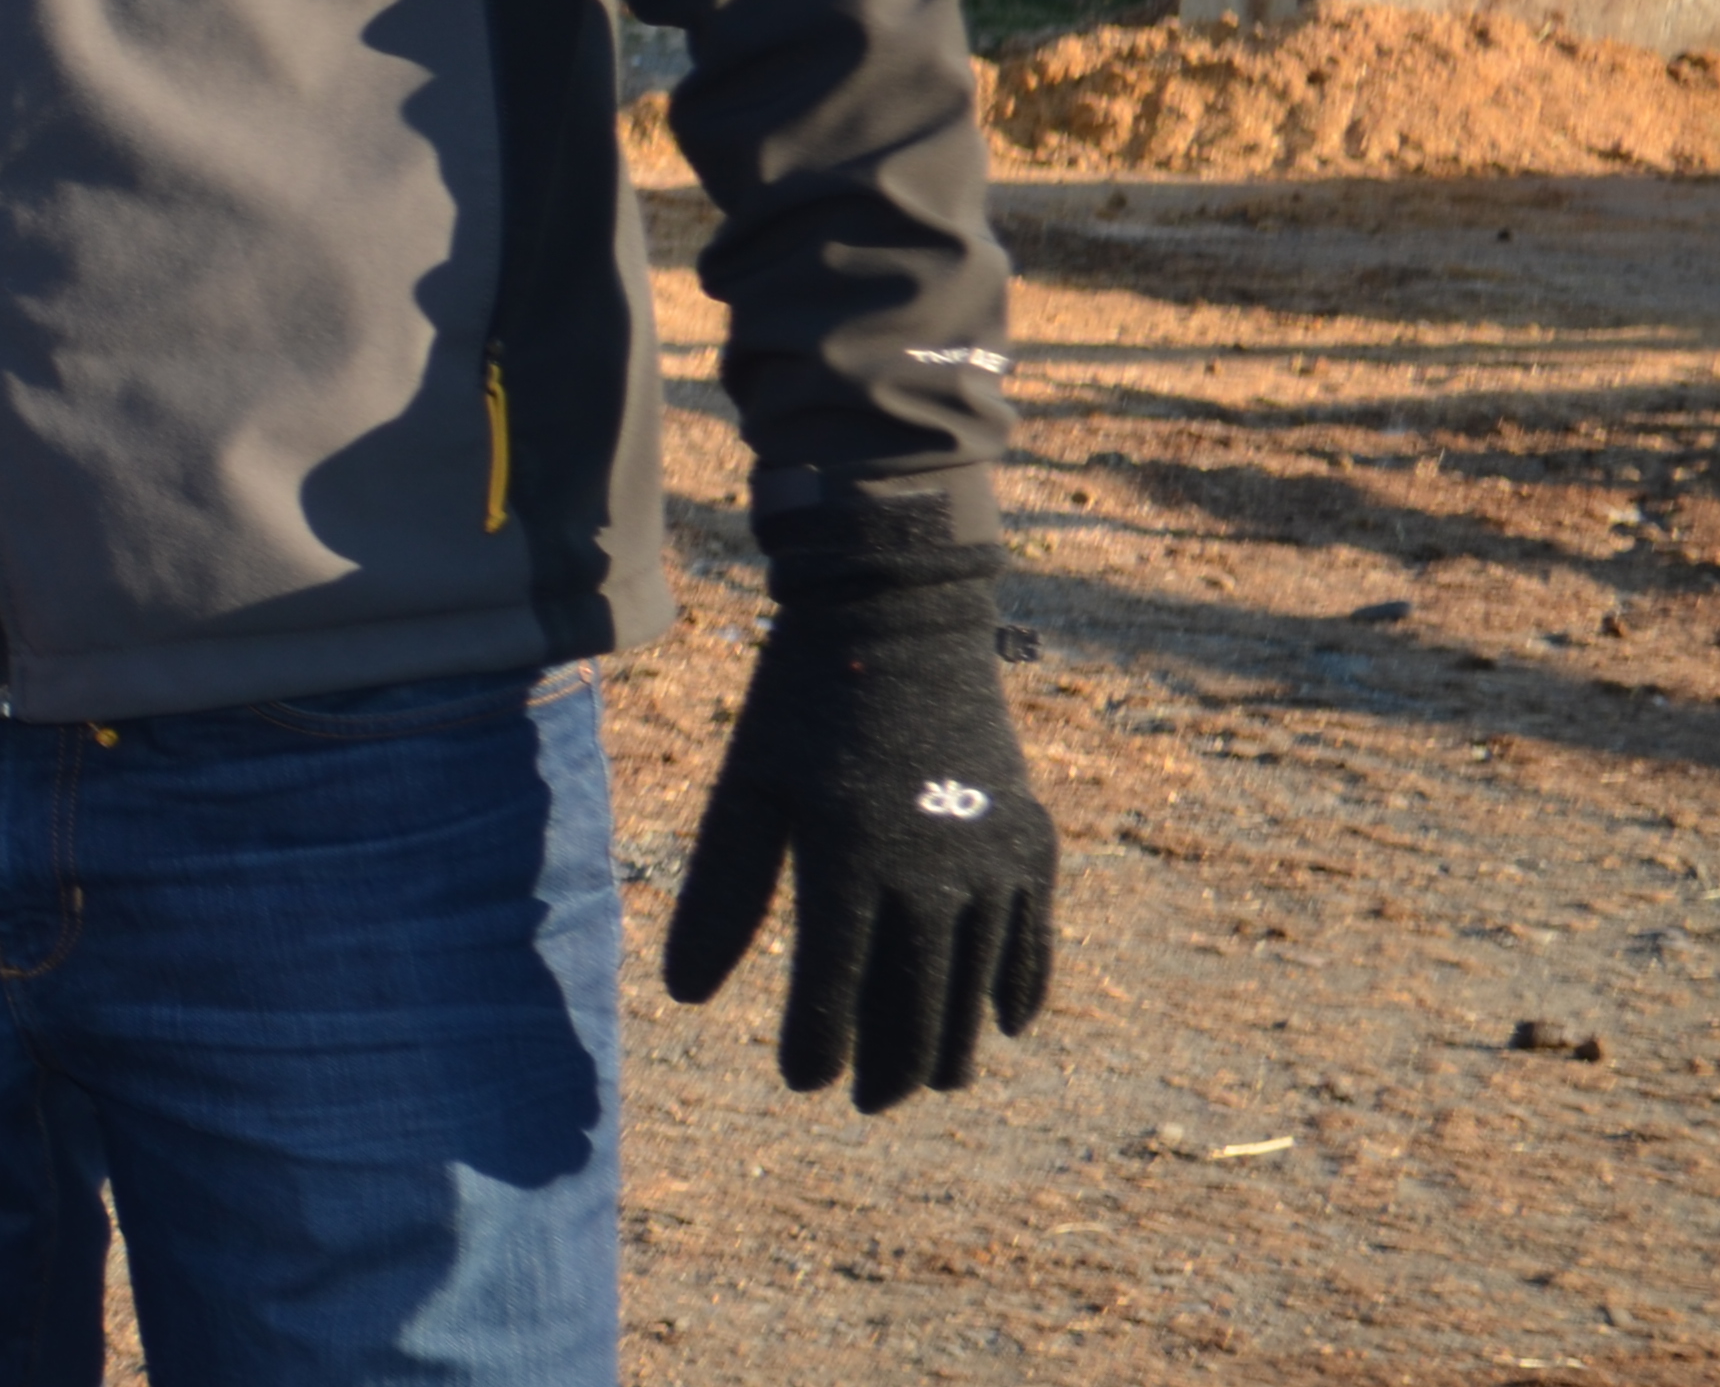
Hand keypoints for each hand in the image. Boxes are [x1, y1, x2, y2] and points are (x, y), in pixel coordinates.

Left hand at [662, 534, 1056, 1110]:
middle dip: (890, 1063)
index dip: (820, 1046)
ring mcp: (995, 859)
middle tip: (863, 1100)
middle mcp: (934, 870)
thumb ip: (722, 895)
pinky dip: (1020, 985)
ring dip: (954, 1039)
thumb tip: (684, 995)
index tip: (804, 1083)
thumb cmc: (803, 706)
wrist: (902, 619)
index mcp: (851, 858)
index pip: (835, 987)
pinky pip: (1032, 938)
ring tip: (924, 1080)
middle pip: (918, 1003)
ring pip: (977, 984)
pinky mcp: (1034, 840)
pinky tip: (1006, 1025)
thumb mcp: (748, 790)